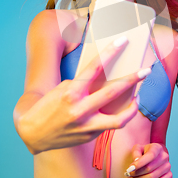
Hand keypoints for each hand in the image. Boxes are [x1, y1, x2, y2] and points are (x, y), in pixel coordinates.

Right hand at [16, 37, 150, 154]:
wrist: (31, 133)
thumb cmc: (48, 106)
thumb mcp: (63, 89)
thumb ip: (84, 85)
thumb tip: (107, 78)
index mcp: (71, 92)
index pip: (95, 67)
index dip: (111, 52)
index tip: (123, 41)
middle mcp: (80, 109)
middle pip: (114, 92)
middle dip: (133, 79)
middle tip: (146, 70)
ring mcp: (86, 126)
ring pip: (120, 119)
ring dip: (133, 107)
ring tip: (138, 97)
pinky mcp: (89, 137)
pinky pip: (109, 126)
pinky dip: (118, 117)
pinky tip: (123, 110)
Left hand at [125, 143, 171, 177]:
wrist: (153, 157)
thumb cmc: (143, 152)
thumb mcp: (138, 149)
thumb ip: (136, 153)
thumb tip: (136, 162)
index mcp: (157, 147)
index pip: (150, 155)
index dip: (139, 163)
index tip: (129, 169)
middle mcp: (164, 156)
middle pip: (149, 168)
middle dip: (136, 173)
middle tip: (128, 175)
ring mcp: (168, 166)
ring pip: (152, 177)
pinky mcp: (169, 175)